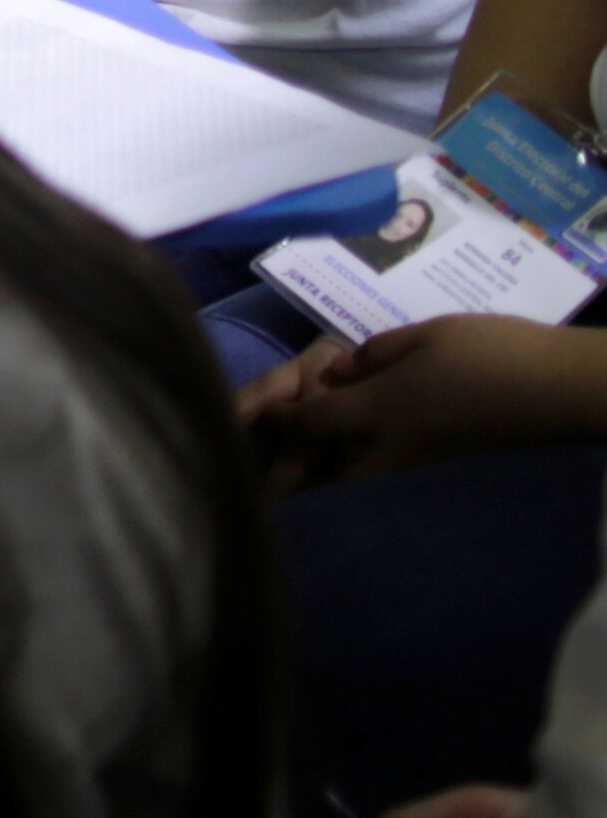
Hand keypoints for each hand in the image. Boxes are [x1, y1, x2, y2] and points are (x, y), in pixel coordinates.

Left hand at [244, 312, 606, 487]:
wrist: (558, 390)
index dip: (280, 416)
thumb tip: (340, 372)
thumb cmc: (489, 354)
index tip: (259, 411)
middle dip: (298, 478)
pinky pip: (389, 473)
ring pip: (360, 480)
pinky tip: (361, 451)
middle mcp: (393, 446)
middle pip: (330, 476)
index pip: (311, 422)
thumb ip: (373, 355)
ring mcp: (421, 462)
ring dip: (329, 476)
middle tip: (268, 477)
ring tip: (304, 472)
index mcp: (378, 410)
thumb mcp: (422, 337)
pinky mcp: (444, 464)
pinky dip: (365, 468)